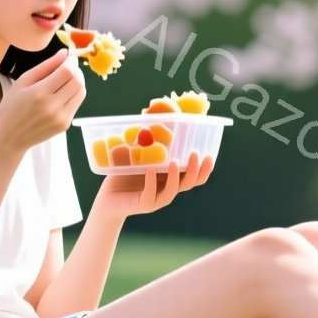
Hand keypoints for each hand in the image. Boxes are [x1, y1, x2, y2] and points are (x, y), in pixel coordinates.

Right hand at [0, 49, 84, 155]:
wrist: (10, 138)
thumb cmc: (11, 107)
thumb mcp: (22, 81)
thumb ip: (45, 66)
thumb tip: (65, 53)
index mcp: (39, 93)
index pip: (67, 72)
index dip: (71, 60)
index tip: (69, 55)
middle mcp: (53, 107)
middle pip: (78, 81)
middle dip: (76, 69)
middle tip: (68, 66)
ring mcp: (61, 117)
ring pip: (81, 92)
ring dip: (77, 81)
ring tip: (65, 79)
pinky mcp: (65, 125)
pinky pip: (77, 103)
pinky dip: (74, 94)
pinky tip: (62, 93)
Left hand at [94, 150, 213, 218]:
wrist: (107, 198)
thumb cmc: (123, 175)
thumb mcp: (135, 154)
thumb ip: (144, 139)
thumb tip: (147, 112)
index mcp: (170, 179)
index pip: (193, 176)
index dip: (204, 168)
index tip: (209, 154)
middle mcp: (166, 189)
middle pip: (189, 184)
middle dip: (195, 170)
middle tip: (196, 154)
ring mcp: (155, 199)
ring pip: (172, 191)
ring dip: (176, 177)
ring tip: (175, 162)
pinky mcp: (142, 205)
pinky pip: (150, 195)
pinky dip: (151, 182)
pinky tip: (150, 169)